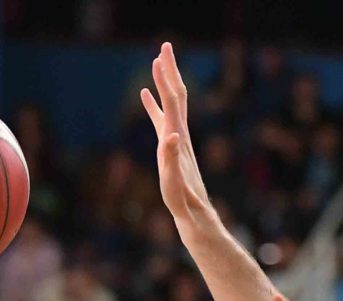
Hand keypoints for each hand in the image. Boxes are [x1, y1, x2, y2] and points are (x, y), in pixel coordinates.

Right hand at [141, 42, 216, 233]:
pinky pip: (161, 118)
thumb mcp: (174, 183)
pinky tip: (147, 96)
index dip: (166, 78)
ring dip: (164, 82)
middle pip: (175, 94)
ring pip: (170, 103)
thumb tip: (171, 135)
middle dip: (170, 70)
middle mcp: (179, 133)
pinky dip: (154, 104)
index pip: (172, 100)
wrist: (195, 212)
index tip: (160, 55)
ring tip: (157, 63)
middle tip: (165, 46)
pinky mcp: (172, 147)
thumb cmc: (183, 201)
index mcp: (177, 137)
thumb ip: (171, 160)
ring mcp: (176, 138)